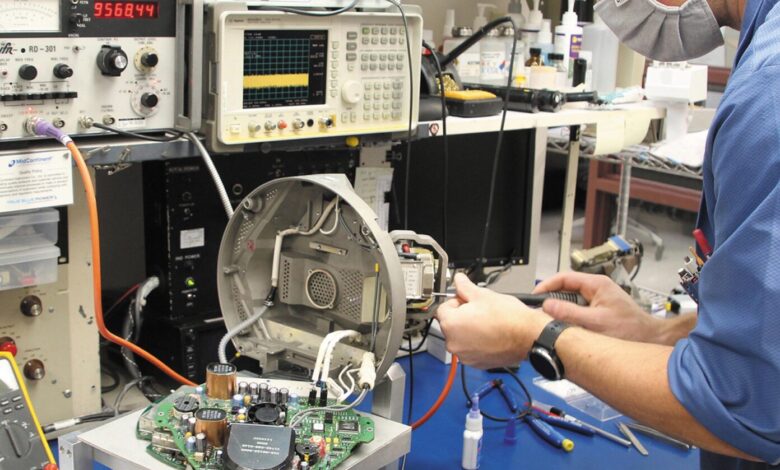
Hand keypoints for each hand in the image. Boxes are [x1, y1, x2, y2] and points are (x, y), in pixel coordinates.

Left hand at [435, 273, 549, 368]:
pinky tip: (491, 334)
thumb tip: (458, 280)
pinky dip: (477, 342)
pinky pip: (470, 349)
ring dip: (469, 329)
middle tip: (481, 311)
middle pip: (451, 324)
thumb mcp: (483, 295)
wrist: (529, 336)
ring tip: (488, 323)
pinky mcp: (476, 363)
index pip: (443, 308)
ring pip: (460, 337)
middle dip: (462, 316)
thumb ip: (465, 287)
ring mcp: (465, 356)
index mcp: (451, 324)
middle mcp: (453, 343)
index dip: (457, 301)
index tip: (468, 300)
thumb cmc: (508, 318)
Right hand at [533, 272, 661, 342]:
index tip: (535, 297)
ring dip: (563, 311)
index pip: (564, 278)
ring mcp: (599, 298)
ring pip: (572, 301)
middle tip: (541, 312)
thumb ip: (569, 314)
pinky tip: (569, 327)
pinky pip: (579, 309)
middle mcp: (597, 288)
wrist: (651, 339)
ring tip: (554, 321)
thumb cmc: (631, 330)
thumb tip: (547, 307)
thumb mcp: (595, 322)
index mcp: (596, 284)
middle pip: (566, 289)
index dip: (546, 286)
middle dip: (553, 301)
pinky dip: (571, 317)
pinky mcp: (600, 309)